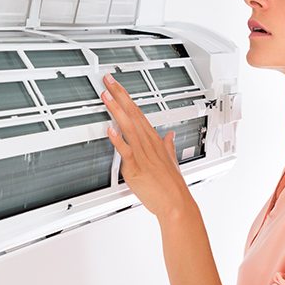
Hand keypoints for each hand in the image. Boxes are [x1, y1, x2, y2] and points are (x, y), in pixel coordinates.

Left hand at [101, 73, 195, 220]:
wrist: (177, 204)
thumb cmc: (173, 186)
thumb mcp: (171, 161)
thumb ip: (168, 146)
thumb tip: (169, 136)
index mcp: (155, 141)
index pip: (138, 112)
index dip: (127, 98)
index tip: (117, 87)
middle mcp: (149, 144)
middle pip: (133, 114)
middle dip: (120, 96)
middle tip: (108, 81)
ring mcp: (143, 155)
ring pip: (128, 127)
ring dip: (116, 110)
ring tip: (106, 96)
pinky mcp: (137, 168)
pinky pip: (126, 151)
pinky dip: (118, 140)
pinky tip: (110, 130)